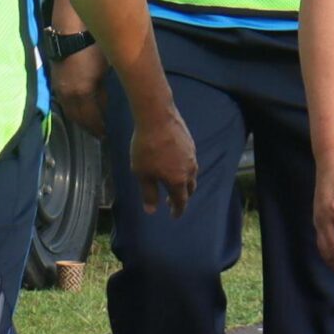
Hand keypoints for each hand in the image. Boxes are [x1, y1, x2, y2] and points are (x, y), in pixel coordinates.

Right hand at [49, 37, 106, 134]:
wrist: (71, 27)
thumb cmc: (94, 46)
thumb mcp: (104, 70)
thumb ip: (101, 91)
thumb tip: (102, 104)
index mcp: (81, 93)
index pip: (90, 118)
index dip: (98, 128)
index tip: (105, 134)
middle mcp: (66, 94)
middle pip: (76, 118)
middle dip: (87, 126)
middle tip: (97, 133)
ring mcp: (58, 86)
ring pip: (67, 110)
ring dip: (78, 118)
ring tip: (88, 122)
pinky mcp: (54, 79)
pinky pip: (62, 100)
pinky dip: (71, 107)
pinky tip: (78, 107)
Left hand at [127, 97, 197, 216]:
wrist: (157, 117)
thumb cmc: (146, 147)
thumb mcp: (142, 173)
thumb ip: (148, 193)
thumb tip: (152, 210)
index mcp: (178, 180)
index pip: (181, 201)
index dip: (177, 210)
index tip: (174, 215)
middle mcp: (189, 169)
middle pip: (190, 188)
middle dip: (182, 197)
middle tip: (172, 201)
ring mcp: (192, 155)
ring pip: (191, 174)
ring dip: (184, 182)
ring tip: (173, 182)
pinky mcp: (190, 143)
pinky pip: (190, 161)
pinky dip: (183, 167)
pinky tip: (174, 162)